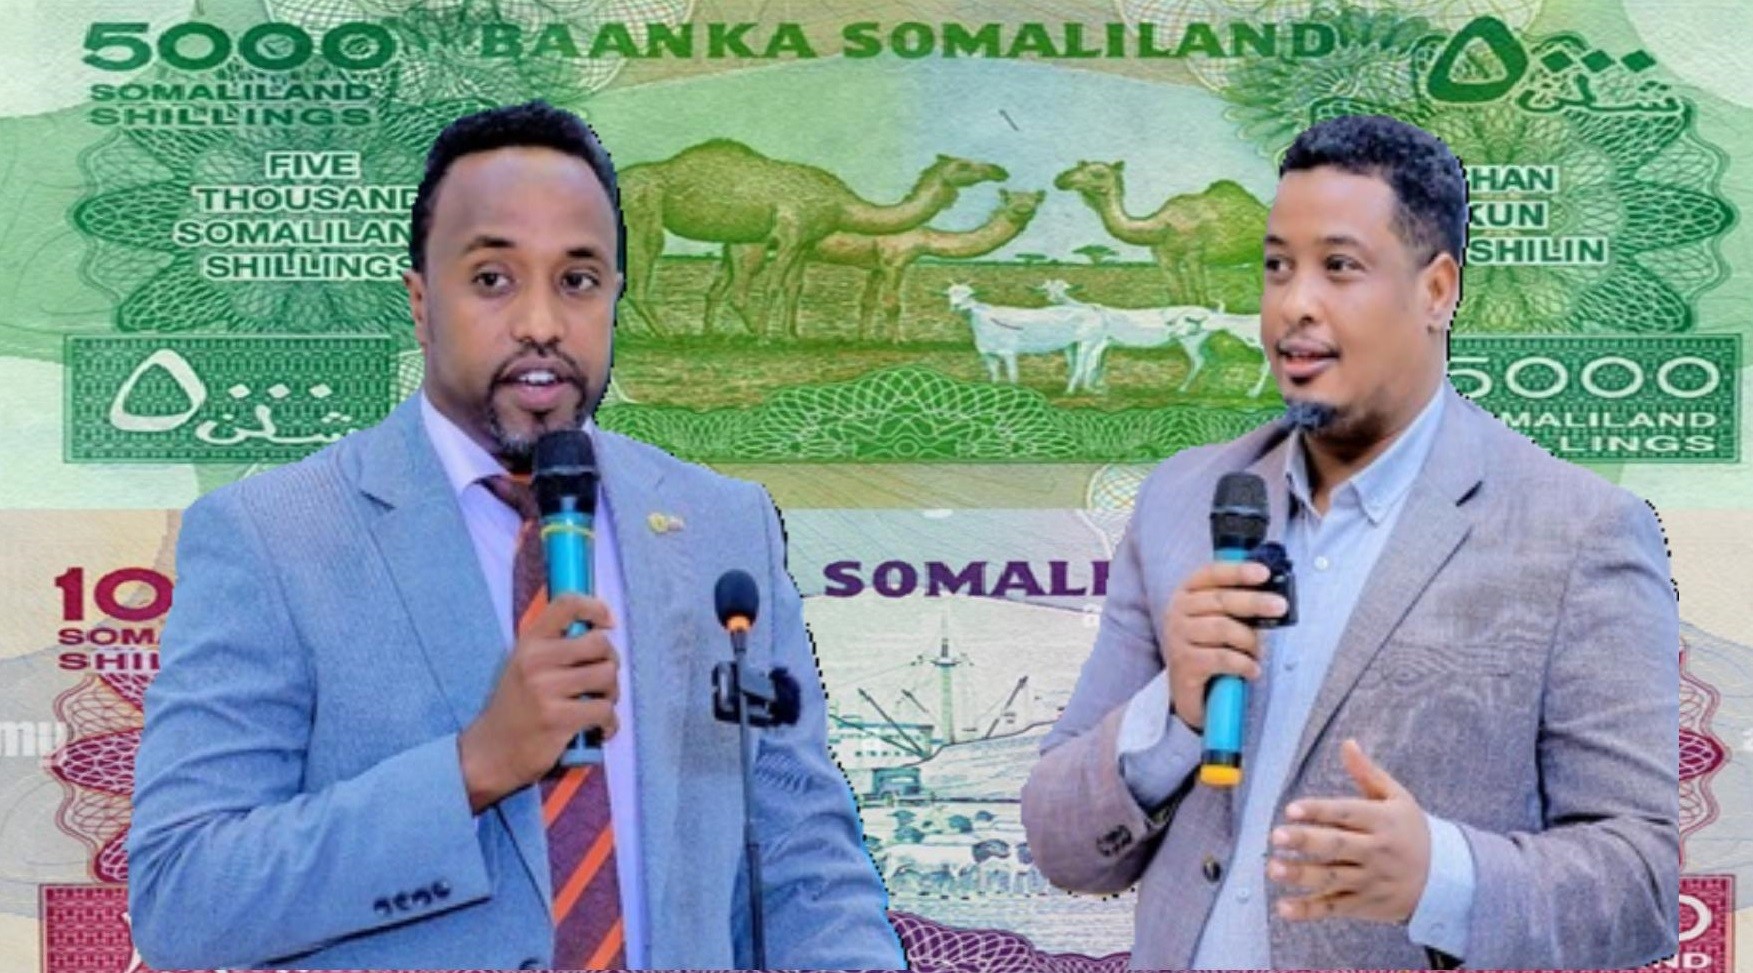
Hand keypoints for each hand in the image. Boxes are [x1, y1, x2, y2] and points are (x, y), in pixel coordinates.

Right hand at [459, 594, 618, 811]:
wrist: (489, 753)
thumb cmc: (514, 708)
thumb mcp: (524, 667)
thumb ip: (553, 648)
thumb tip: (601, 632)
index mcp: (528, 643)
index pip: (565, 604)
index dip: (595, 607)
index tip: (608, 623)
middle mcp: (536, 660)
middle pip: (600, 643)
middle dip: (611, 662)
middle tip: (601, 681)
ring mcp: (546, 689)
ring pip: (607, 676)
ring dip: (612, 693)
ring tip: (598, 704)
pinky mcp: (558, 719)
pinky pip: (605, 710)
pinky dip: (610, 723)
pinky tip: (599, 729)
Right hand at [1161, 560, 1287, 730]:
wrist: (1187, 689)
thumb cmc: (1209, 647)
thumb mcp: (1219, 619)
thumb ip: (1238, 605)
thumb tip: (1272, 597)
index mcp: (1187, 593)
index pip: (1211, 574)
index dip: (1238, 572)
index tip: (1264, 573)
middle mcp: (1177, 611)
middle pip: (1220, 600)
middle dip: (1254, 602)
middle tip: (1280, 606)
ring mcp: (1177, 637)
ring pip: (1223, 628)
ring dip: (1249, 641)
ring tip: (1259, 653)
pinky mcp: (1184, 662)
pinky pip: (1222, 657)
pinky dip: (1244, 663)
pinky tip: (1253, 670)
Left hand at [1267, 739, 1431, 923]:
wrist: (1444, 880)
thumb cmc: (1411, 831)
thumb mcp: (1397, 799)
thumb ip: (1368, 773)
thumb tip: (1347, 743)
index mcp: (1382, 821)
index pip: (1347, 813)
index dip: (1319, 810)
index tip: (1291, 809)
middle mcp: (1376, 852)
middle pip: (1337, 846)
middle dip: (1306, 841)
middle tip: (1276, 836)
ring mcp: (1369, 881)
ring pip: (1331, 879)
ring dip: (1300, 875)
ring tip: (1272, 868)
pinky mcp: (1364, 905)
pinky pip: (1333, 908)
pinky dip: (1308, 910)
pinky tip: (1283, 907)